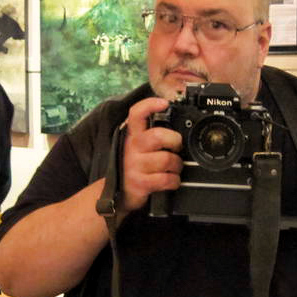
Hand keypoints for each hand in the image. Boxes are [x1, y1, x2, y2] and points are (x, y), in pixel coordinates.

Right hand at [120, 97, 183, 211]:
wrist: (119, 193)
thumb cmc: (136, 166)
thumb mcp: (138, 147)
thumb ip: (152, 135)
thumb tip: (176, 124)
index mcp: (133, 136)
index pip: (136, 114)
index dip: (150, 105)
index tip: (164, 103)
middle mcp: (132, 148)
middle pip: (158, 136)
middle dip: (175, 141)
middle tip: (176, 147)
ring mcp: (135, 166)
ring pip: (167, 159)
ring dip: (177, 165)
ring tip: (174, 168)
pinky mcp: (140, 183)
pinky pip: (166, 179)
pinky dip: (174, 181)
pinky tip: (171, 180)